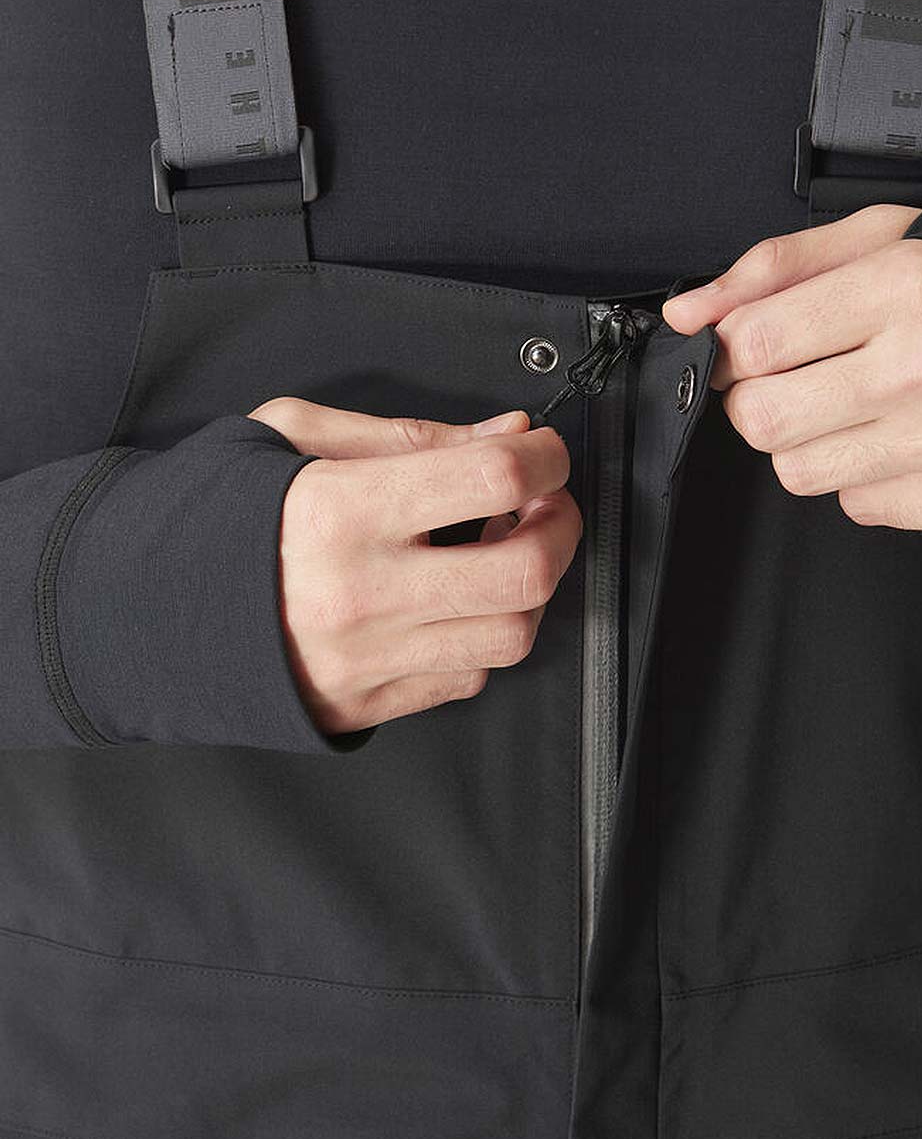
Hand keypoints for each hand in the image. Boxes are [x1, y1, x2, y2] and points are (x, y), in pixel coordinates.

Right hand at [248, 397, 581, 732]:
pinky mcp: (370, 702)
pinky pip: (467, 675)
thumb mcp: (294, 438)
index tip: (546, 452)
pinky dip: (480, 636)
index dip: (546, 458)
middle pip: (525, 571)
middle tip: (547, 504)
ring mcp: (370, 658)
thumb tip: (508, 436)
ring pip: (511, 635)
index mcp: (343, 510)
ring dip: (531, 589)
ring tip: (506, 552)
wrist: (141, 612)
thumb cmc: (219, 515)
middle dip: (562, 528)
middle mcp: (363, 592)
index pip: (492, 478)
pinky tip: (455, 601)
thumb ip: (410, 436)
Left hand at [662, 204, 921, 530]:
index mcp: (906, 285)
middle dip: (760, 399)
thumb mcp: (881, 241)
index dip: (731, 348)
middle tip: (803, 375)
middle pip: (761, 417)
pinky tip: (898, 435)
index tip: (748, 346)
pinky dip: (862, 474)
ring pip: (795, 470)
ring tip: (858, 402)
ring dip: (809, 441)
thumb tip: (687, 312)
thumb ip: (774, 268)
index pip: (753, 341)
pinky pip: (853, 503)